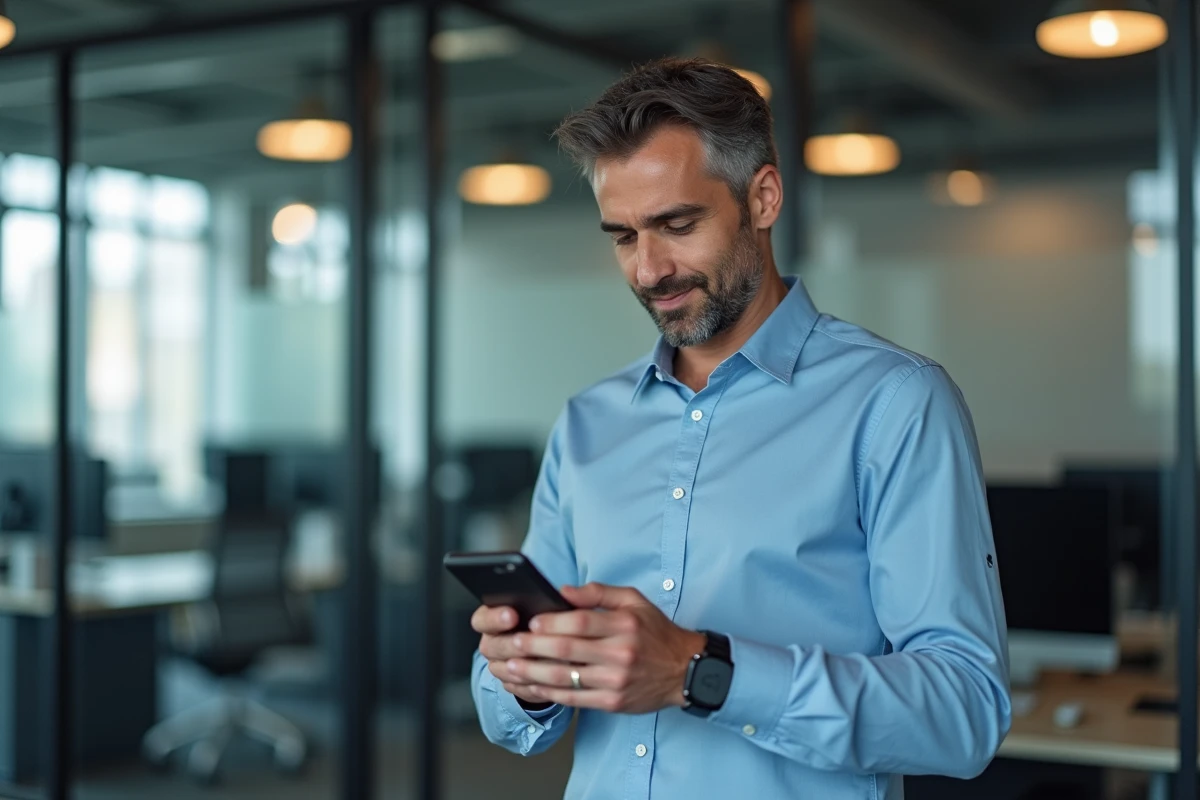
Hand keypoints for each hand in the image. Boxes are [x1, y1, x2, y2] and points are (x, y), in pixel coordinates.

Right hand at [471, 605, 551, 707]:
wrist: (549, 644)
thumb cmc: (547, 618)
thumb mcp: (550, 603)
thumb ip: (557, 598)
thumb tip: (567, 593)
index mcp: (491, 618)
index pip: (482, 619)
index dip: (494, 618)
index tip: (511, 615)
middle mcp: (491, 643)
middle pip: (492, 647)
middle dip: (511, 644)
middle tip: (527, 641)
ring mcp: (499, 666)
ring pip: (504, 670)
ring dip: (524, 667)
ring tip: (546, 661)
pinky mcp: (512, 684)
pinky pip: (518, 688)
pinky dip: (533, 684)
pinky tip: (550, 679)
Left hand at [503, 583, 706, 713]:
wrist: (684, 670)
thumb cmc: (656, 632)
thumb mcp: (635, 601)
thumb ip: (598, 593)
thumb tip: (563, 591)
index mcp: (624, 625)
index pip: (581, 622)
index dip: (552, 623)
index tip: (531, 622)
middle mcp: (620, 653)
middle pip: (567, 651)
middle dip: (534, 648)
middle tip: (513, 644)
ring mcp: (615, 681)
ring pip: (565, 678)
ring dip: (533, 673)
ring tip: (512, 666)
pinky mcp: (612, 702)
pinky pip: (574, 698)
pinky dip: (549, 693)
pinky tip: (533, 685)